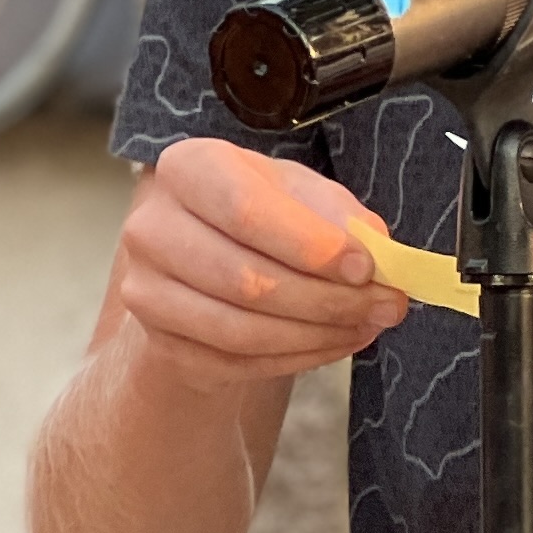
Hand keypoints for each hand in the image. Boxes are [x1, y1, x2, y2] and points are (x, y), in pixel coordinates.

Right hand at [103, 136, 405, 390]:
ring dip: (318, 334)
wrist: (206, 255)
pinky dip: (297, 358)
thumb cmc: (262, 212)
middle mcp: (152, 228)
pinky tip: (336, 341)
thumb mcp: (302, 192)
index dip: (310, 245)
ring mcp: (145, 292)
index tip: (366, 266)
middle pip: (246, 279)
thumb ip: (340, 215)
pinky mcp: (161, 344)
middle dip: (328, 299)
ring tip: (368, 324)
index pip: (245, 210)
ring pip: (241, 330)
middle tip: (387, 304)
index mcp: (187, 168)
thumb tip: (377, 254)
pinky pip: (236, 363)